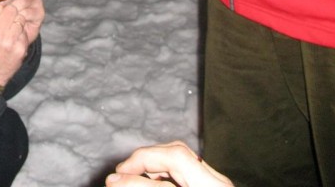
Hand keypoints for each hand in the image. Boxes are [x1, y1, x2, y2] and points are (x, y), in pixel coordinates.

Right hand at [0, 0, 43, 86]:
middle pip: (11, 9)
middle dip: (9, 9)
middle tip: (6, 14)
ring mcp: (10, 42)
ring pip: (19, 18)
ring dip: (16, 19)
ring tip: (9, 25)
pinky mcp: (20, 49)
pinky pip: (24, 30)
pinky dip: (20, 30)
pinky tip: (14, 35)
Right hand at [105, 141, 233, 185]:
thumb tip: (116, 181)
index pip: (173, 163)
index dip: (138, 169)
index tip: (113, 180)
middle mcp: (218, 182)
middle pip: (178, 151)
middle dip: (144, 157)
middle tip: (118, 172)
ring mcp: (220, 182)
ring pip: (184, 154)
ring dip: (153, 159)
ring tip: (130, 172)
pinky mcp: (217, 184)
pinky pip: (189, 165)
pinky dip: (166, 167)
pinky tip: (152, 176)